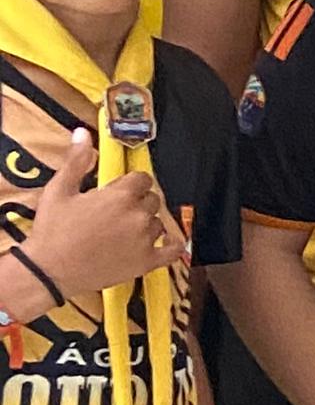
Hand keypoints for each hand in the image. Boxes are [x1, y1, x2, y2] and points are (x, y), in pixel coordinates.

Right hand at [10, 130, 184, 312]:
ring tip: (124, 229)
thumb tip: (83, 133)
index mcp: (120, 196)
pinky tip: (167, 241)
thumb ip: (76, 161)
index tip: (120, 188)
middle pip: (151, 199)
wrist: (50, 271)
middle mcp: (138, 216)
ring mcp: (145, 240)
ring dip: (147, 222)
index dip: (131, 182)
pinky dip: (173, 245)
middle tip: (118, 210)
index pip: (142, 179)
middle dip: (138, 201)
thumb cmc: (53, 231)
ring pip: (158, 222)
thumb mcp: (59, 190)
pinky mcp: (147, 262)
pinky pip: (173, 250)